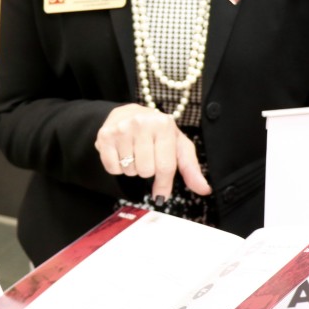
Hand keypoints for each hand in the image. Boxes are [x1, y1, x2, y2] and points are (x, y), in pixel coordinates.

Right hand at [95, 104, 211, 199]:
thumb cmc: (157, 133)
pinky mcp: (105, 136)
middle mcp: (142, 123)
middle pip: (146, 171)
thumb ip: (191, 168)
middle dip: (147, 170)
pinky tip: (121, 153)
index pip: (165, 166)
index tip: (161, 194)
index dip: (164, 185)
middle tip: (146, 156)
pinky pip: (112, 168)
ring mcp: (122, 129)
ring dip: (132, 168)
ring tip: (134, 152)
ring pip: (129, 170)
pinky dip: (117, 167)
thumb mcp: (178, 145)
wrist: (128, 114)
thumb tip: (204, 189)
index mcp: (164, 125)